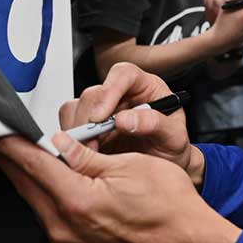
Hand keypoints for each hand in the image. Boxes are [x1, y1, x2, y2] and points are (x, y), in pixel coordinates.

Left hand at [0, 132, 238, 242]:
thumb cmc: (169, 204)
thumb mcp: (131, 165)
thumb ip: (87, 157)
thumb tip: (59, 142)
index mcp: (78, 200)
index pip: (34, 164)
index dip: (13, 144)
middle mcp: (65, 229)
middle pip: (27, 186)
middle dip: (16, 161)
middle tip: (6, 140)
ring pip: (38, 206)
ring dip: (36, 182)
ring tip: (39, 160)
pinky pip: (52, 226)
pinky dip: (52, 205)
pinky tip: (61, 190)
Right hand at [56, 62, 199, 184]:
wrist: (166, 168)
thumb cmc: (172, 147)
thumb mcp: (174, 136)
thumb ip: (155, 124)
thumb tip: (125, 119)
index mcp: (145, 87)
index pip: (124, 74)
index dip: (110, 90)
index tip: (101, 116)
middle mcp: (121, 95)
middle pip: (94, 93)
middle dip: (89, 120)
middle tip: (93, 145)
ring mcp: (102, 111)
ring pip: (75, 108)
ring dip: (77, 132)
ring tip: (90, 153)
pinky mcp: (87, 128)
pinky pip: (68, 127)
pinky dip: (71, 141)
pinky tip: (83, 155)